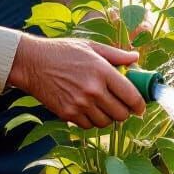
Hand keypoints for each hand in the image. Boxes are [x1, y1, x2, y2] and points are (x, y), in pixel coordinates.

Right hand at [9, 33, 145, 128]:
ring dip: (108, 117)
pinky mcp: (67, 114)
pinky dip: (91, 121)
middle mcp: (93, 90)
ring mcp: (80, 104)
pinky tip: (88, 109)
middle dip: (125, 111)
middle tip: (122, 105)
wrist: (32, 63)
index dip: (140, 104)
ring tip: (104, 106)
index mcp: (102, 71)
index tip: (140, 106)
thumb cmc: (62, 51)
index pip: (131, 96)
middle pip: (121, 114)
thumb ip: (116, 55)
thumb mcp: (91, 46)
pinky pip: (88, 126)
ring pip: (106, 122)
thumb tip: (135, 58)